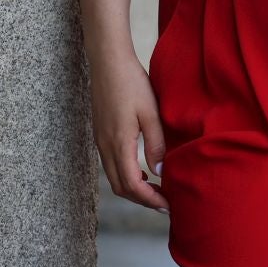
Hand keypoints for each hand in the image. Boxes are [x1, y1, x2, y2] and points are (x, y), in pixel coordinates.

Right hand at [88, 48, 169, 214]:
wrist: (108, 61)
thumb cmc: (131, 83)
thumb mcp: (150, 112)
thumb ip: (156, 144)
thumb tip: (160, 172)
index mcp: (119, 143)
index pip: (132, 186)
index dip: (150, 199)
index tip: (168, 205)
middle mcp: (105, 146)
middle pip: (121, 188)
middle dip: (142, 200)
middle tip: (165, 203)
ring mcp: (100, 140)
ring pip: (114, 178)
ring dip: (134, 189)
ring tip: (156, 190)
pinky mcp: (100, 134)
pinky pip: (111, 165)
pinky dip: (127, 176)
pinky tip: (142, 170)